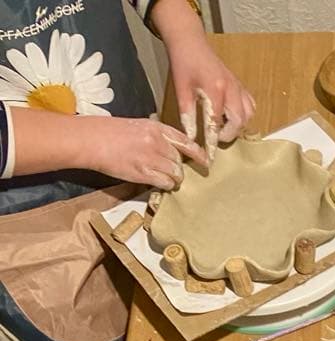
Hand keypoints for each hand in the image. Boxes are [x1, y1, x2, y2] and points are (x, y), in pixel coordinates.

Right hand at [79, 115, 206, 189]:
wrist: (92, 140)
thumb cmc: (111, 132)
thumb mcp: (138, 126)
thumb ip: (157, 136)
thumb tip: (171, 148)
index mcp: (157, 128)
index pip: (186, 141)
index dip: (199, 154)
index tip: (206, 162)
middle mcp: (157, 142)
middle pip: (181, 161)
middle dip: (179, 169)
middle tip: (174, 172)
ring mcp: (150, 158)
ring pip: (176, 174)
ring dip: (174, 179)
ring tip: (166, 178)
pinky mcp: (143, 173)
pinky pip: (165, 183)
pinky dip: (165, 185)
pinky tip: (159, 182)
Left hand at [168, 34, 255, 156]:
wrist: (191, 42)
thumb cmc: (184, 64)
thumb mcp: (181, 91)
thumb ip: (187, 116)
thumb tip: (190, 139)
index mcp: (215, 91)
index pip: (216, 124)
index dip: (212, 143)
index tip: (209, 158)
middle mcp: (231, 89)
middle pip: (239, 122)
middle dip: (228, 134)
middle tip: (215, 136)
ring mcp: (238, 87)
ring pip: (248, 115)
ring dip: (238, 125)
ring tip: (223, 126)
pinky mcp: (240, 85)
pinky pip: (250, 105)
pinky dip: (244, 115)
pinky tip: (232, 116)